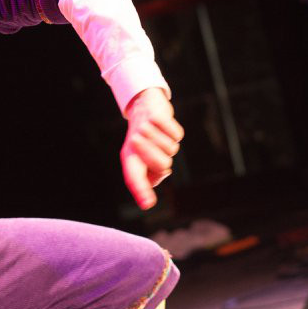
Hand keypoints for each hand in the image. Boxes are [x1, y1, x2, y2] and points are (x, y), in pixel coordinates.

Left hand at [121, 88, 182, 209]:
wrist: (143, 104)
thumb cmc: (145, 137)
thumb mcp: (143, 158)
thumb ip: (150, 176)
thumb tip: (153, 190)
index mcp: (130, 158)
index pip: (134, 178)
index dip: (142, 191)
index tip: (148, 204)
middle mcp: (134, 144)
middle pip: (164, 165)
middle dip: (167, 160)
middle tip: (158, 151)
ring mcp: (144, 129)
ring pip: (172, 149)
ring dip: (170, 142)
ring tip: (159, 134)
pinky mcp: (155, 117)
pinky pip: (177, 135)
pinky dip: (174, 131)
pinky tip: (164, 125)